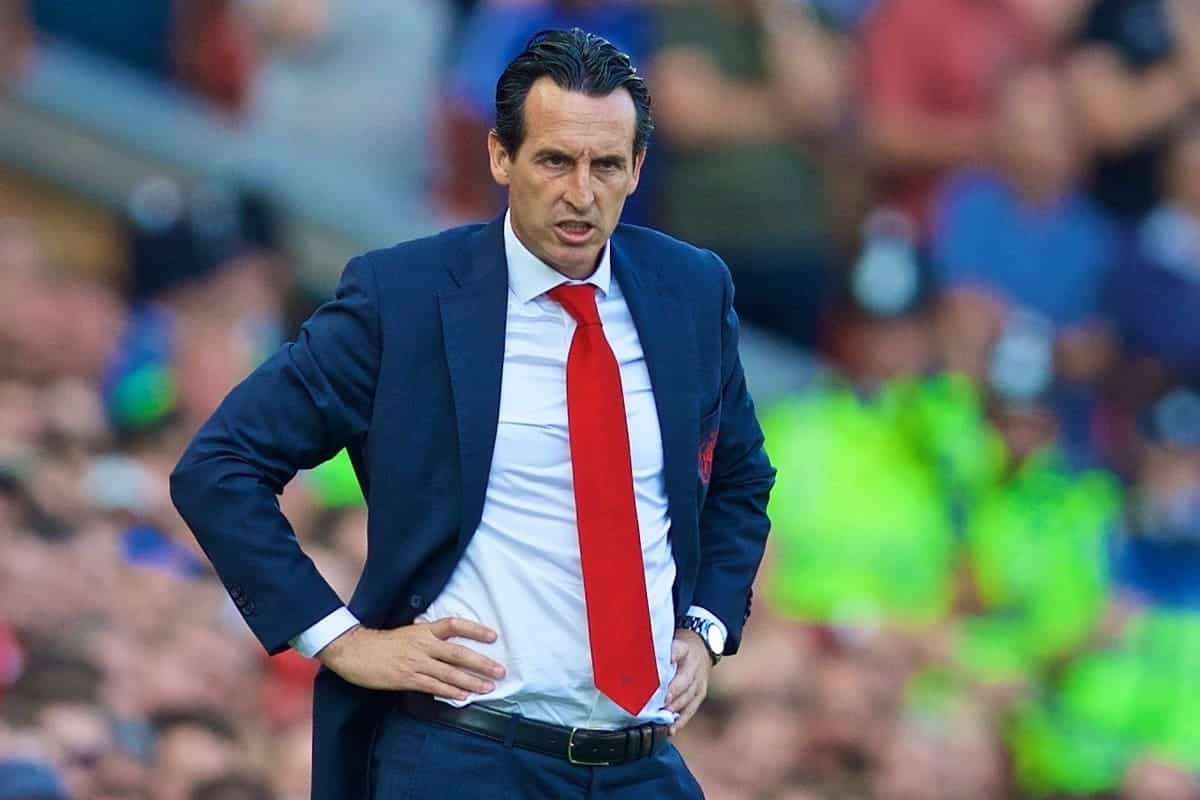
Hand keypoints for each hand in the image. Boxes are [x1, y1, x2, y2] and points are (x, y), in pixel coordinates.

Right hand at [317, 617, 505, 699]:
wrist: (354, 650)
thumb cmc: (381, 643)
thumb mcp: (408, 633)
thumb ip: (428, 639)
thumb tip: (450, 647)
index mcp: (423, 630)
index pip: (454, 624)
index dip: (475, 629)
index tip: (493, 636)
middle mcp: (423, 644)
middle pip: (458, 653)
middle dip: (481, 663)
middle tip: (500, 671)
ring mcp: (415, 662)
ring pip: (449, 672)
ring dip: (471, 682)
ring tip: (488, 687)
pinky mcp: (407, 678)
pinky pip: (433, 686)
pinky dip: (450, 691)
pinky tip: (463, 697)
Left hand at [664, 630, 711, 734]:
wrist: (702, 648)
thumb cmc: (678, 648)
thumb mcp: (668, 641)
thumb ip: (654, 650)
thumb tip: (629, 660)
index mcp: (684, 648)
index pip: (678, 651)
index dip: (670, 659)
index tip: (658, 668)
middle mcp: (693, 665)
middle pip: (685, 679)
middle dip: (674, 691)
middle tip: (663, 701)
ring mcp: (699, 681)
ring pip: (689, 696)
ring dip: (676, 708)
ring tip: (663, 716)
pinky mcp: (700, 694)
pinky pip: (691, 709)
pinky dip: (681, 720)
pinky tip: (671, 728)